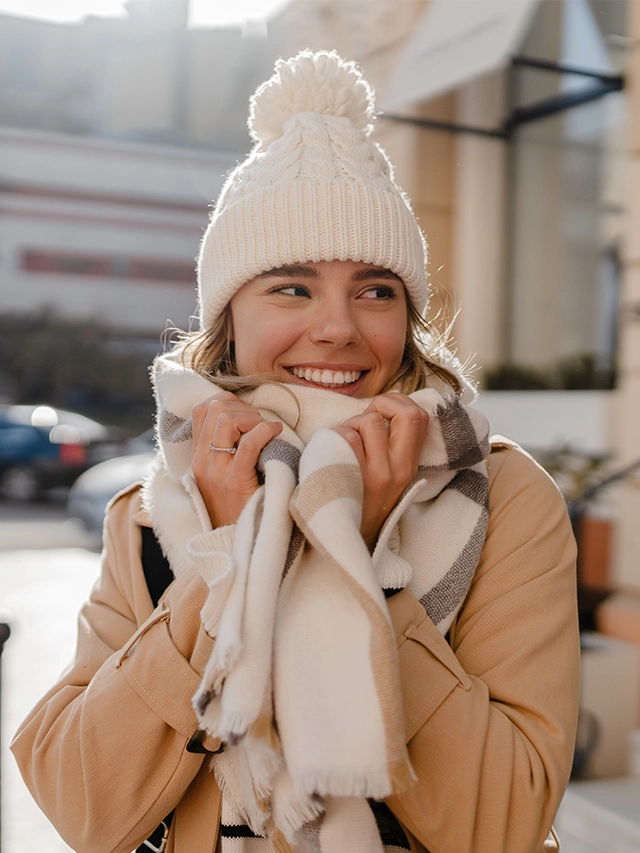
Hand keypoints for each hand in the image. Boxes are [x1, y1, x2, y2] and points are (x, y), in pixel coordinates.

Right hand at [191, 392, 282, 527]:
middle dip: (243, 408)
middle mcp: (202, 462)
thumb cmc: (238, 509)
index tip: (247, 414)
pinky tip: (276, 433)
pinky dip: (265, 431)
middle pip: (215, 409)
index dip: (227, 402)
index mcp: (198, 458)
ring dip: (253, 418)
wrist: (235, 546)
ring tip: (267, 431)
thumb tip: (246, 420)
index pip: (202, 410)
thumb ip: (227, 451)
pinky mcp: (235, 483)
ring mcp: (216, 472)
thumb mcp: (224, 477)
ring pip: (228, 420)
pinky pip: (248, 444)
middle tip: (260, 424)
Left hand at [332, 393, 428, 548]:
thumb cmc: (361, 498)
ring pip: (369, 421)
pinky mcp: (352, 477)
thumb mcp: (388, 474)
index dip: (400, 402)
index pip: (419, 417)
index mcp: (409, 465)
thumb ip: (391, 443)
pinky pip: (345, 437)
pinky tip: (331, 452)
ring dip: (351, 423)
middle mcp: (398, 470)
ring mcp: (375, 474)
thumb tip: (384, 407)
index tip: (382, 411)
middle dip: (384, 402)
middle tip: (368, 416)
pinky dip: (334, 436)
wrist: (345, 537)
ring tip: (345, 442)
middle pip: (406, 414)